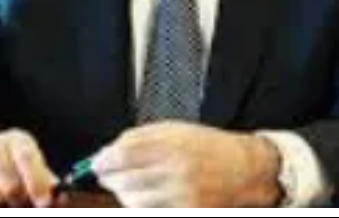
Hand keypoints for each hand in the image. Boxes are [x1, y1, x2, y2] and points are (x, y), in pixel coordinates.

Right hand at [0, 129, 57, 206]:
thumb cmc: (7, 163)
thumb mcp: (28, 164)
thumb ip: (44, 179)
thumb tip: (60, 196)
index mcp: (17, 141)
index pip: (27, 158)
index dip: (37, 182)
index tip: (44, 202)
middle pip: (10, 185)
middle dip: (18, 202)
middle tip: (21, 204)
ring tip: (1, 199)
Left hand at [92, 122, 282, 206]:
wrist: (243, 168)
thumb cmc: (208, 146)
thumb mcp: (174, 129)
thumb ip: (140, 137)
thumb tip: (109, 151)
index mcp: (172, 146)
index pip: (124, 155)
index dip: (104, 160)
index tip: (96, 162)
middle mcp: (177, 172)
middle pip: (125, 180)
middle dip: (110, 177)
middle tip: (107, 173)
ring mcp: (182, 197)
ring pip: (133, 201)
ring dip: (123, 193)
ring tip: (128, 184)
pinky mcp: (187, 212)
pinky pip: (149, 213)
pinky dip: (140, 206)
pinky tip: (144, 196)